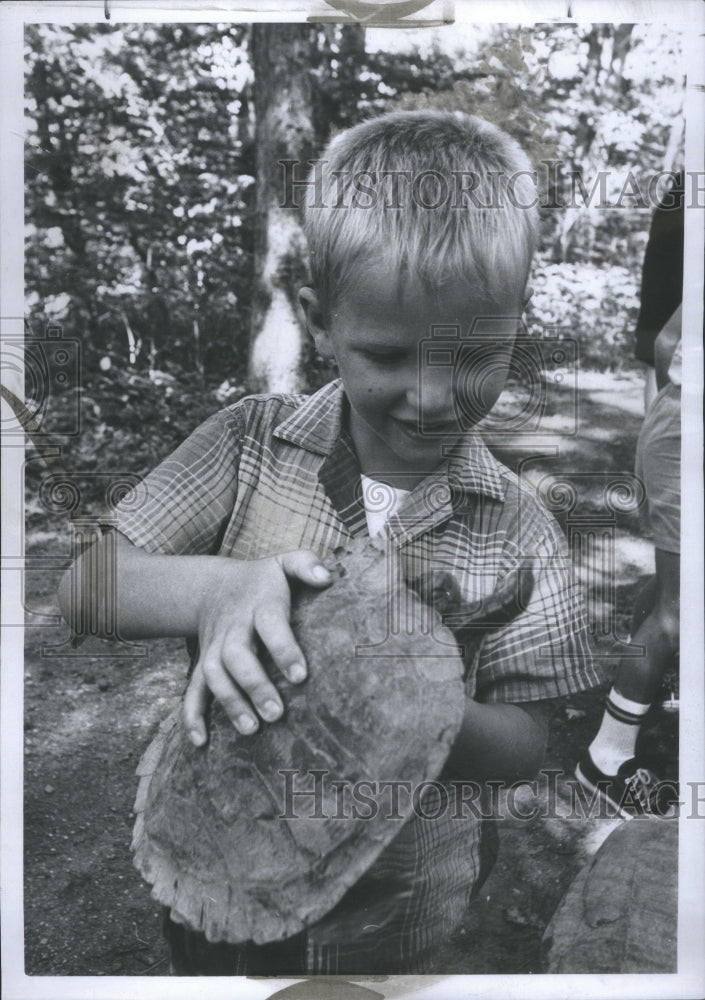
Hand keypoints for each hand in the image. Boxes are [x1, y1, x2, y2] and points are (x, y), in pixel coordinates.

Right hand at [183, 551, 330, 745]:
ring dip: (230, 702)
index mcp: (258, 602)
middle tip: (276, 713)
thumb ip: (307, 565)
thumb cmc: (264, 580)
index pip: (269, 623)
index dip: (283, 649)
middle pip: (236, 654)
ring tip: (252, 729)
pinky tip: (200, 741)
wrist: (214, 586)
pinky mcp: (203, 663)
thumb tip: (326, 577)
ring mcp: (214, 646)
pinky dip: (192, 715)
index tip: (300, 676)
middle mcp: (233, 626)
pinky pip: (192, 689)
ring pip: (213, 674)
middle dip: (254, 685)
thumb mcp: (285, 563)